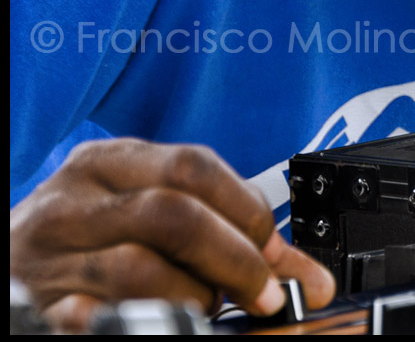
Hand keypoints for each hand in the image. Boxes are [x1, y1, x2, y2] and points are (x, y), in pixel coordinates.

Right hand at [10, 138, 334, 330]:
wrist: (5, 268)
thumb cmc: (89, 239)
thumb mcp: (148, 214)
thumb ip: (226, 233)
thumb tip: (311, 278)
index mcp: (108, 163)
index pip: (194, 166)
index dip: (248, 211)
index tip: (276, 252)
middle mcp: (73, 202)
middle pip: (174, 214)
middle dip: (235, 259)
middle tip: (264, 294)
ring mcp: (49, 257)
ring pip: (140, 270)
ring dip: (193, 297)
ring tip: (202, 308)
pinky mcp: (37, 308)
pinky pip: (96, 318)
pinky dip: (141, 320)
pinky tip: (163, 324)